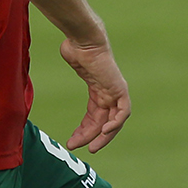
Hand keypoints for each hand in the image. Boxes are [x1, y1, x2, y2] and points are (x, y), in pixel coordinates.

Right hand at [59, 36, 129, 152]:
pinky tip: (104, 131)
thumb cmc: (75, 46)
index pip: (94, 117)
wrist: (84, 39)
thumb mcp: (73, 59)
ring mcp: (115, 92)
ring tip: (92, 147)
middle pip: (102, 122)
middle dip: (90, 136)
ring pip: (113, 121)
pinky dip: (115, 123)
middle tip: (76, 147)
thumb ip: (73, 61)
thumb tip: (64, 50)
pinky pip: (122, 112)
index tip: (72, 141)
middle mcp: (108, 93)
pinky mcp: (121, 90)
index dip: (84, 130)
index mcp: (98, 90)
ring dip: (103, 136)